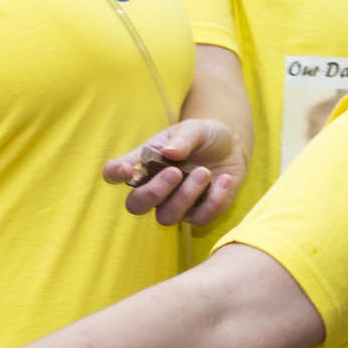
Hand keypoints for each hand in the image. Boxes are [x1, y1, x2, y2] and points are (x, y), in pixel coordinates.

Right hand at [103, 119, 242, 226]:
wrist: (233, 148)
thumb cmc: (204, 136)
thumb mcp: (196, 128)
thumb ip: (183, 138)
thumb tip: (169, 153)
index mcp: (143, 163)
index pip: (114, 173)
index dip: (114, 174)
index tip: (125, 170)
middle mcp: (153, 188)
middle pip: (135, 205)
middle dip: (153, 192)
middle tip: (175, 172)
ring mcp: (174, 204)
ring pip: (166, 217)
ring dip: (185, 196)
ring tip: (204, 172)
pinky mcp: (198, 214)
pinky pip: (199, 219)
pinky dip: (213, 201)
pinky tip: (225, 180)